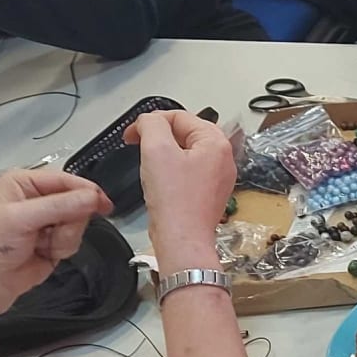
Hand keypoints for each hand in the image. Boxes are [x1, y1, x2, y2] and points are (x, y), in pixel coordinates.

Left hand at [0, 168, 112, 313]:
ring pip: (79, 223)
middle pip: (78, 201)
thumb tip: (92, 197)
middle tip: (51, 231)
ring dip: (64, 238)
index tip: (101, 204)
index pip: (65, 179)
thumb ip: (58, 207)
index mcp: (25, 183)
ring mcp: (48, 221)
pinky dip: (63, 248)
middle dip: (69, 220)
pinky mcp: (55, 241)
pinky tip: (43, 253)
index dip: (85, 191)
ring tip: (41, 245)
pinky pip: (75, 240)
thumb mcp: (19, 220)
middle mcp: (38, 198)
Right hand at [126, 110, 235, 267]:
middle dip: (158, 136)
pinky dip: (171, 171)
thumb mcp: (156, 150)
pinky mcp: (208, 193)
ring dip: (164, 154)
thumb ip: (152, 125)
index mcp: (216, 143)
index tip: (133, 132)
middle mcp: (222, 159)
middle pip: (185, 133)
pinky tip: (160, 182)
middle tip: (138, 145)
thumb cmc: (175, 202)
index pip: (180, 116)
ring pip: (185, 153)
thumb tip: (148, 120)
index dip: (151, 121)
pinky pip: (188, 172)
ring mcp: (217, 177)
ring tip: (149, 166)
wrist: (182, 240)